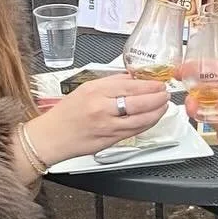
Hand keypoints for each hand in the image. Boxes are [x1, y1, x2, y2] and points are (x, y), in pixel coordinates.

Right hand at [30, 74, 169, 163]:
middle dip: (157, 98)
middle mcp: (102, 108)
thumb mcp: (85, 88)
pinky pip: (135, 131)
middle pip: (139, 102)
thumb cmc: (66, 113)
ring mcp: (107, 126)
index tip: (158, 83)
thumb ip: (110, 83)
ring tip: (164, 105)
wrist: (52, 137)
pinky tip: (153, 118)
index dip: (149, 85)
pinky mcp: (110, 140)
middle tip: (165, 94)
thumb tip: (132, 78)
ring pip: (140, 119)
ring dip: (157, 112)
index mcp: (95, 91)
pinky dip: (147, 124)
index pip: (130, 85)